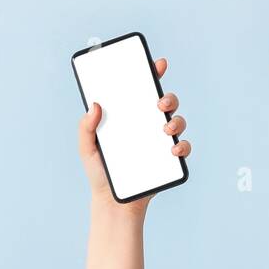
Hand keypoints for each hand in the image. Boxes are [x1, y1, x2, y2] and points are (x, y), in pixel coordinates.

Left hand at [78, 57, 189, 216]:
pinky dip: (182, 146)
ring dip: (176, 120)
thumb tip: (94, 105)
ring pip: (177, 122)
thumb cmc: (100, 173)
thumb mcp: (86, 148)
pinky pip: (183, 148)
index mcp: (130, 117)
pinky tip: (173, 148)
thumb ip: (86, 128)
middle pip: (164, 102)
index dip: (152, 74)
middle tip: (158, 102)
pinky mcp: (169, 160)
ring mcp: (160, 142)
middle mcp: (148, 126)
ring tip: (165, 127)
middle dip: (167, 96)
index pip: (142, 91)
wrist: (113, 203)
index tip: (156, 64)